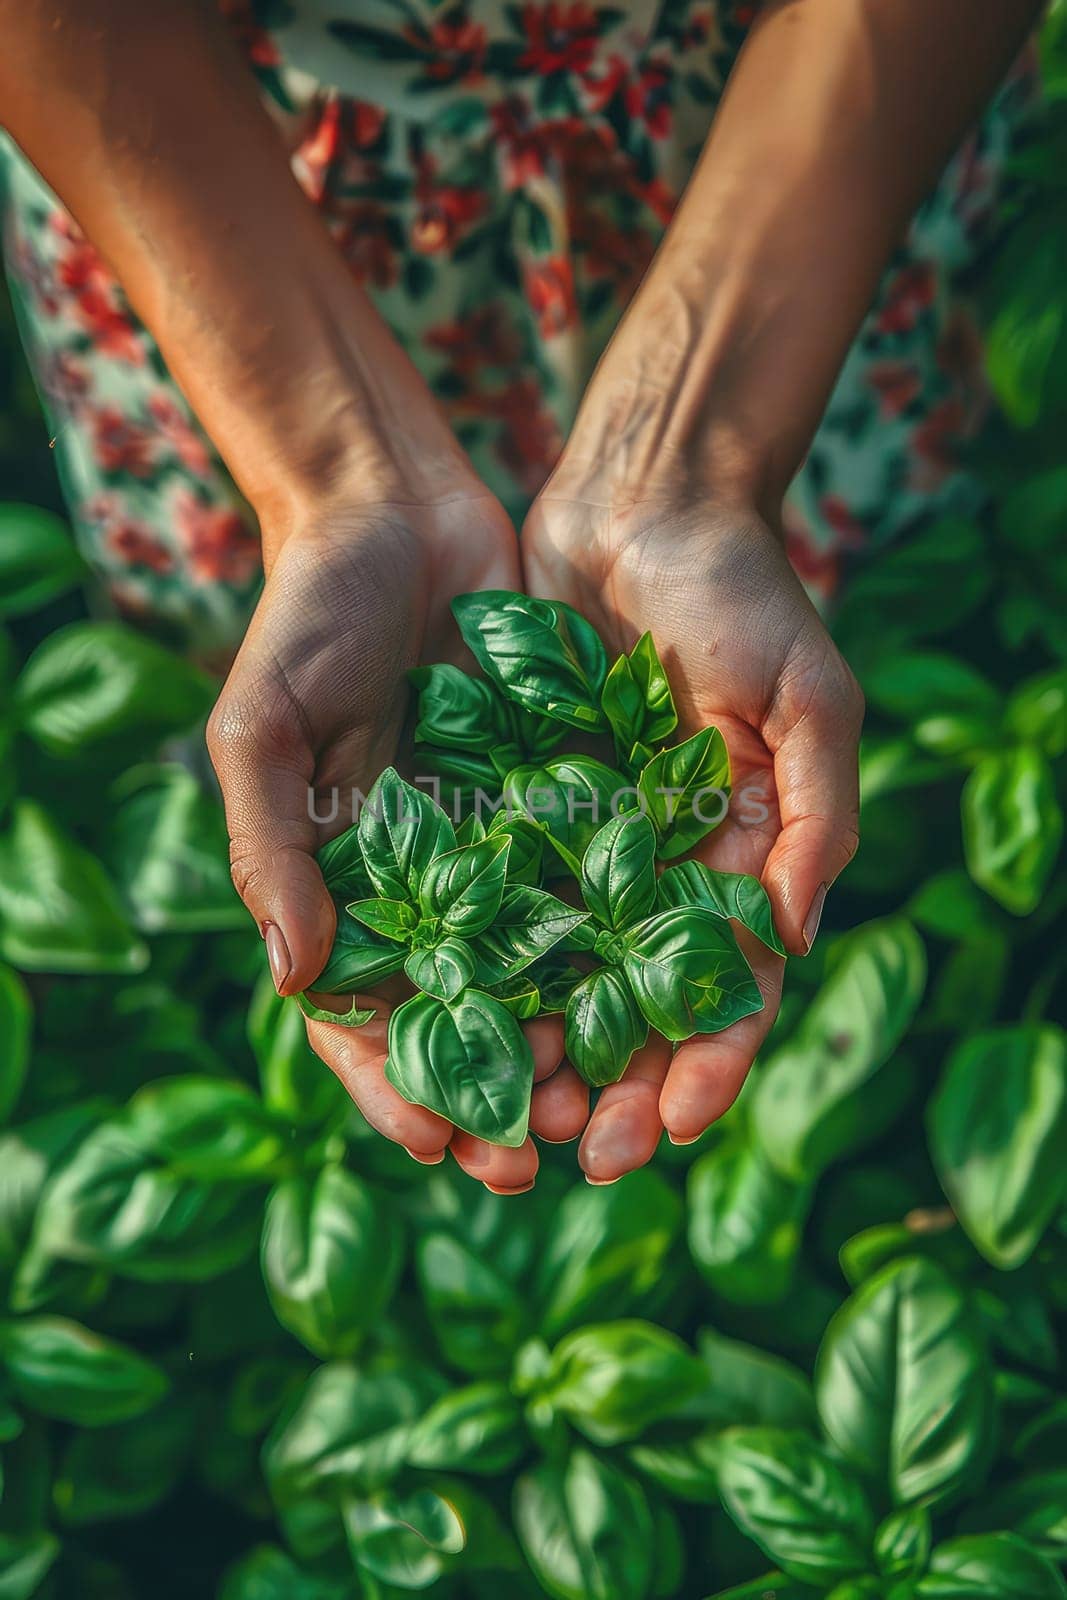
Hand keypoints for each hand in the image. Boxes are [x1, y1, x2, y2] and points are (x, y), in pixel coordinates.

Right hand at [208, 491, 586, 1190]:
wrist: (395, 511)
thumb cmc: (304, 618)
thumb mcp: (262, 731)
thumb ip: (275, 851)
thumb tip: (298, 979)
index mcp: (345, 886)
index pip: (366, 1017)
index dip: (399, 1086)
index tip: (442, 1142)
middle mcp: (430, 882)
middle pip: (470, 1014)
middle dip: (509, 1089)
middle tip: (555, 1146)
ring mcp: (501, 842)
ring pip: (547, 967)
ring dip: (580, 1038)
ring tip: (618, 1097)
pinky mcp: (568, 793)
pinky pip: (601, 879)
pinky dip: (627, 939)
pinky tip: (663, 989)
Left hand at [523, 485, 863, 1178]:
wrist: (643, 500)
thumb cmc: (745, 593)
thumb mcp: (808, 697)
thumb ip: (814, 816)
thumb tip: (794, 941)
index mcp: (740, 857)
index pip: (730, 988)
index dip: (709, 1064)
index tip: (674, 1128)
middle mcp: (660, 865)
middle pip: (638, 1003)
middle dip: (617, 1084)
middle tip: (581, 1154)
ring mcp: (586, 840)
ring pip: (559, 969)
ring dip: (542, 1046)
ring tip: (512, 1114)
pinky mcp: (515, 801)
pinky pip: (494, 894)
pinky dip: (479, 960)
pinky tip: (451, 1017)